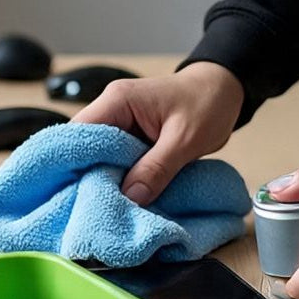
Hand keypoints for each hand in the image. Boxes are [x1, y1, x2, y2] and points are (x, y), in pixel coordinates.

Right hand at [71, 62, 243, 204]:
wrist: (224, 90)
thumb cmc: (208, 103)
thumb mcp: (186, 139)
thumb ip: (157, 168)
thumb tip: (131, 197)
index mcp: (118, 100)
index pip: (80, 133)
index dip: (73, 164)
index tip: (77, 195)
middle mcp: (112, 109)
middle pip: (84, 148)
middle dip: (89, 177)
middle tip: (94, 208)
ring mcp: (120, 123)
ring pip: (99, 157)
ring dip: (105, 180)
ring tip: (105, 208)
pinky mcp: (130, 137)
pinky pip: (116, 160)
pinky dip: (119, 178)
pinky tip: (122, 198)